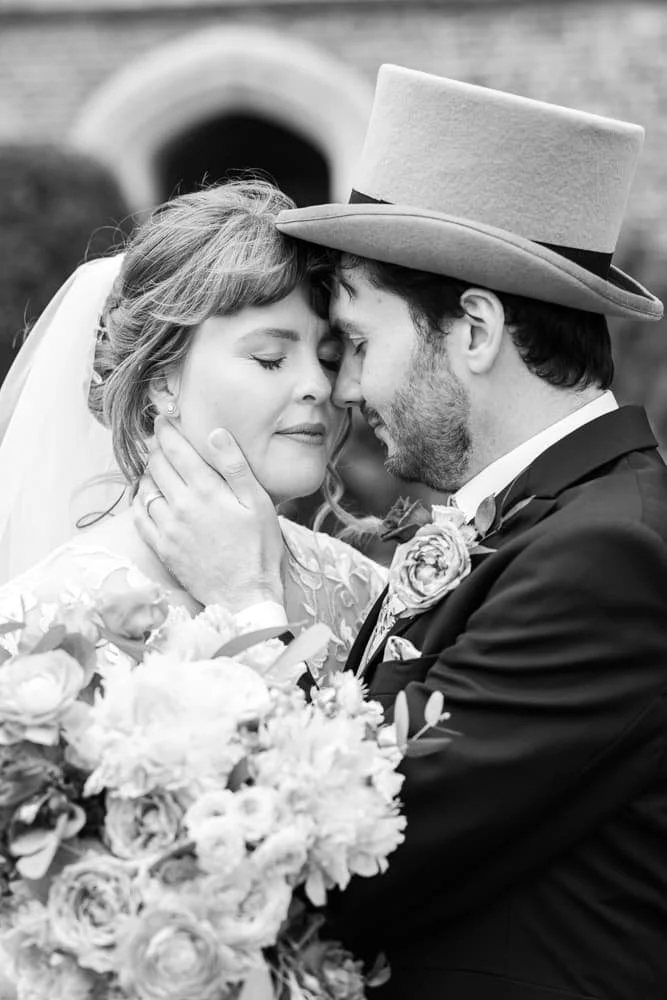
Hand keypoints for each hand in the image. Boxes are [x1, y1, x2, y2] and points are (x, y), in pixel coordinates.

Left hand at [134, 418, 284, 610]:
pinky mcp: (162, 548)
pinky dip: (140, 500)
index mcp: (206, 490)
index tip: (163, 420)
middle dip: (156, 447)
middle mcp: (181, 506)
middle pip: (157, 465)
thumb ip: (234, 465)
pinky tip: (148, 496)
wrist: (245, 595)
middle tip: (160, 439)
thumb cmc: (259, 548)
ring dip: (148, 472)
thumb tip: (215, 433)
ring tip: (156, 466)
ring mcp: (168, 528)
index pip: (176, 449)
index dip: (167, 431)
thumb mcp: (257, 502)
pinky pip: (140, 516)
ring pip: (145, 488)